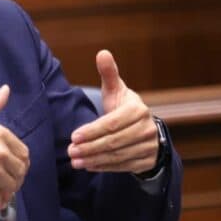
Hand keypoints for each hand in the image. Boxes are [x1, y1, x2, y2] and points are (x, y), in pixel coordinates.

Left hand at [67, 50, 158, 173]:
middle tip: (70, 151)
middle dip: (90, 147)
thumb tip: (102, 53)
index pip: (112, 123)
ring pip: (117, 156)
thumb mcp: (116, 90)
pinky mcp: (146, 161)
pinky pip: (123, 166)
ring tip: (75, 160)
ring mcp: (149, 146)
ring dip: (94, 159)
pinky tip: (89, 165)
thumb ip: (109, 74)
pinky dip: (104, 167)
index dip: (92, 131)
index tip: (73, 136)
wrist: (144, 129)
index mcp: (138, 110)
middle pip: (114, 141)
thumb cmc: (124, 107)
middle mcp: (146, 129)